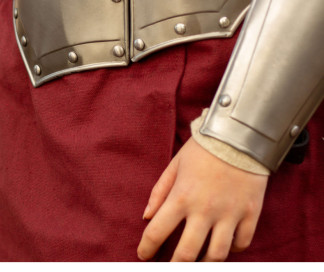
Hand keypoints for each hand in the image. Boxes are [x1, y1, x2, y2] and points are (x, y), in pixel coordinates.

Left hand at [137, 137, 267, 261]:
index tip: (144, 254)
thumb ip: (160, 190)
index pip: (157, 232)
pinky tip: (225, 245)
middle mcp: (204, 210)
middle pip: (187, 254)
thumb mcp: (175, 164)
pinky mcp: (250, 213)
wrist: (238, 135)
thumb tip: (147, 216)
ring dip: (205, 264)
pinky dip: (233, 249)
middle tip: (172, 266)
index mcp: (182, 196)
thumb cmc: (203, 148)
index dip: (147, 248)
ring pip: (216, 256)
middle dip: (175, 266)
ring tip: (198, 261)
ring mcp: (229, 214)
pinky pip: (242, 243)